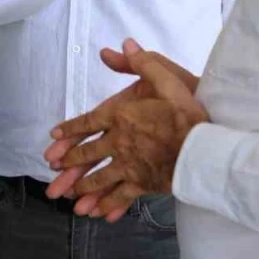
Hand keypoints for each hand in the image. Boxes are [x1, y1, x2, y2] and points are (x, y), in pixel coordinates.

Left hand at [44, 39, 206, 221]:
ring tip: (70, 197)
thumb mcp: (166, 78)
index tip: (54, 137)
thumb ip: (143, 62)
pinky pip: (122, 196)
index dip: (70, 129)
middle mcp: (120, 143)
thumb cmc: (186, 112)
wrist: (205, 148)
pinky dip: (109, 206)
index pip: (88, 123)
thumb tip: (124, 43)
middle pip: (88, 155)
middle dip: (69, 163)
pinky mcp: (144, 183)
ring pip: (100, 179)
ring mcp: (130, 166)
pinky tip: (99, 215)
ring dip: (83, 188)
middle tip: (54, 171)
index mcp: (121, 117)